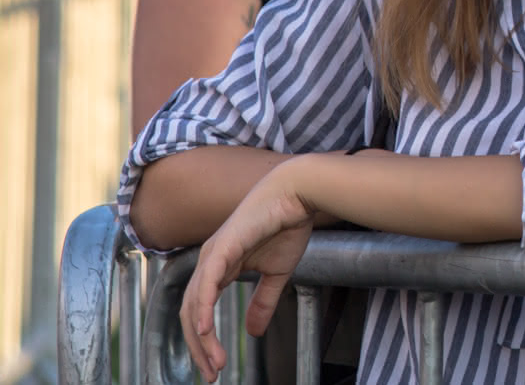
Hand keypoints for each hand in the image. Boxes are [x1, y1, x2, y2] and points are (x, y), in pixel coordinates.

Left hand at [180, 160, 319, 382]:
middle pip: (190, 314)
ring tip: (213, 362)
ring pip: (195, 305)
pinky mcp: (222, 247)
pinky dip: (202, 310)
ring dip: (201, 338)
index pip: (199, 311)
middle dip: (198, 348)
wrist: (298, 193)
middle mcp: (209, 262)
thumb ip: (263, 300)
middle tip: (212, 374)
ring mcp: (212, 254)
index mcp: (219, 267)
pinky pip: (206, 285)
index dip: (204, 341)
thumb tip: (253, 332)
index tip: (216, 367)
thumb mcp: (276, 273)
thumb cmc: (288, 224)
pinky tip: (204, 331)